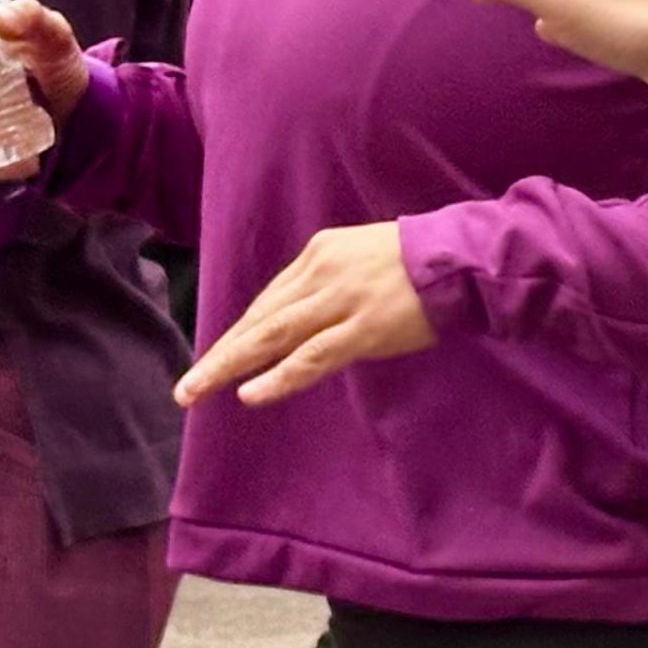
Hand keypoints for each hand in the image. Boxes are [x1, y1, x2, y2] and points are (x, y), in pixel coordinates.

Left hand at [177, 221, 435, 408]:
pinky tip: (251, 393)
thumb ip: (330, 281)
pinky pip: (311, 357)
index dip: (240, 335)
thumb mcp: (360, 257)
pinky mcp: (362, 328)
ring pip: (271, 338)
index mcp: (318, 254)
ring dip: (229, 367)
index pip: (268, 301)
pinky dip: (278, 376)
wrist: (460, 258)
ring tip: (197, 393)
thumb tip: (306, 315)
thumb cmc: (418, 261)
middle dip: (219, 355)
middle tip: (186, 387)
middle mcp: (319, 273)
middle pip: (258, 321)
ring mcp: (339, 301)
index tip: (219, 360)